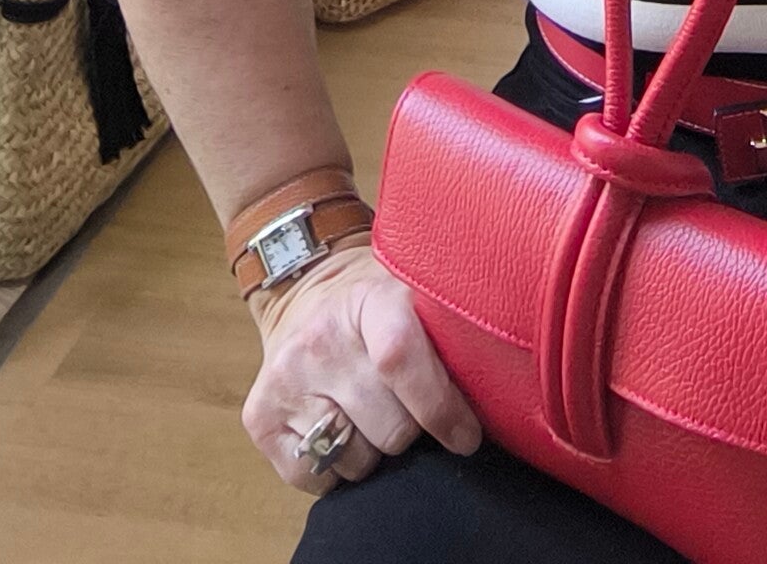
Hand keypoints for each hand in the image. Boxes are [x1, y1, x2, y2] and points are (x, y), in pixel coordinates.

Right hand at [241, 237, 482, 493]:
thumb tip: (506, 389)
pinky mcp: (260, 416)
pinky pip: (317, 479)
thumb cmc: (378, 300)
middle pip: (391, 428)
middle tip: (408, 405)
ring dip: (375, 448)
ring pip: (358, 459)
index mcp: (369, 299)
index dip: (441, 408)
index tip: (467, 436)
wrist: (304, 287)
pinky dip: (338, 467)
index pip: (401, 359)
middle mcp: (319, 338)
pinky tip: (342, 425)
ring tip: (372, 409)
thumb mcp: (416, 292)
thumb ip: (452, 331)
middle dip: (412, 429)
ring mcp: (286, 378)